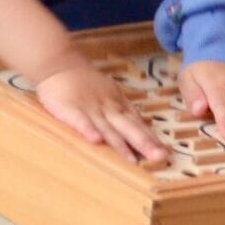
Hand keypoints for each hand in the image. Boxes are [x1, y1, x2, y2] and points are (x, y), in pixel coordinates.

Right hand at [33, 59, 167, 165]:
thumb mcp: (110, 93)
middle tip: (158, 158)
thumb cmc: (86, 82)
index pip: (137, 123)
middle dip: (144, 143)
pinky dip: (88, 130)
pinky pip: (80, 120)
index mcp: (118, 104)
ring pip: (107, 127)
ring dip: (120, 144)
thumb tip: (145, 127)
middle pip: (128, 126)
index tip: (164, 154)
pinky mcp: (70, 108)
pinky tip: (96, 141)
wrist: (59, 63)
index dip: (150, 138)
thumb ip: (124, 111)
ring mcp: (90, 107)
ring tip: (132, 160)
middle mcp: (108, 107)